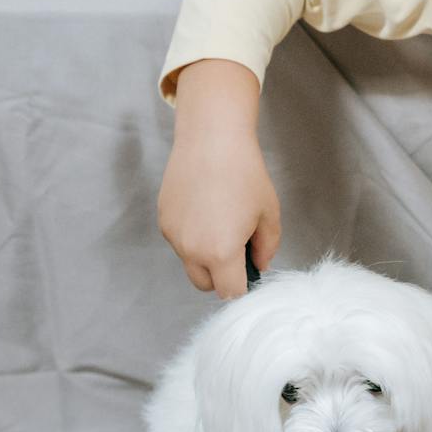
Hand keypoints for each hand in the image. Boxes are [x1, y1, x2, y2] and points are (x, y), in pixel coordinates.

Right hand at [157, 59, 279, 298]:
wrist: (212, 138)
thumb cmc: (245, 174)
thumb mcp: (268, 214)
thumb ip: (267, 248)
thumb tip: (260, 265)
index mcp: (221, 253)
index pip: (230, 293)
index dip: (243, 286)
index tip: (250, 272)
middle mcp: (191, 249)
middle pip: (205, 285)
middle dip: (221, 276)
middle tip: (237, 249)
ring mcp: (173, 235)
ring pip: (190, 261)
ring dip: (205, 254)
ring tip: (221, 220)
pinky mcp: (163, 219)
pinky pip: (179, 240)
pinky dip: (192, 235)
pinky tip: (205, 208)